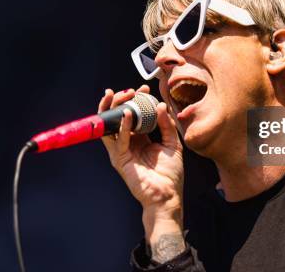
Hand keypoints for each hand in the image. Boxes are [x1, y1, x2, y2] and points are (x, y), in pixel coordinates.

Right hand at [98, 85, 183, 221]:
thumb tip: (161, 105)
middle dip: (121, 100)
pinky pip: (118, 139)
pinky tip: (127, 114)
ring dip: (114, 109)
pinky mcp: (120, 159)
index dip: (136, 100)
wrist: (167, 196)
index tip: (144, 88)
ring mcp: (122, 151)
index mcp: (140, 138)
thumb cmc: (170, 174)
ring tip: (122, 96)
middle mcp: (129, 143)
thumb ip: (166, 124)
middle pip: (118, 117)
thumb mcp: (173, 143)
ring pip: (111, 125)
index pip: (134, 115)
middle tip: (130, 90)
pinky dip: (121, 126)